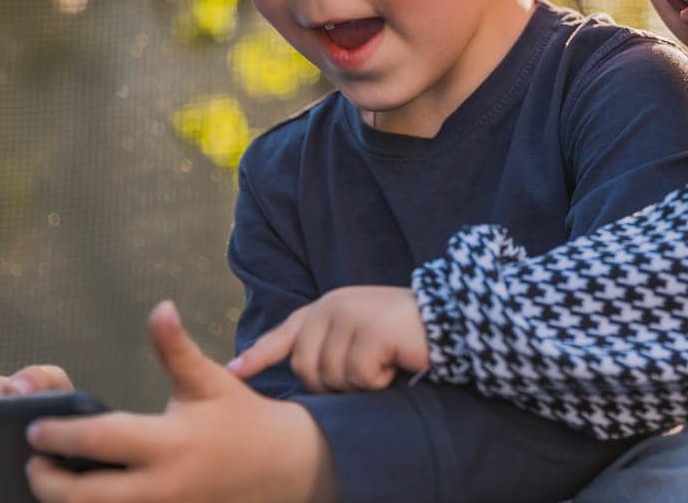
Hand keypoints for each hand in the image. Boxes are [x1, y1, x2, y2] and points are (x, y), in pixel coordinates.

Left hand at [23, 301, 335, 502]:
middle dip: (48, 483)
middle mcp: (162, 486)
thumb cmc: (238, 418)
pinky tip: (87, 494)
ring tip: (54, 483)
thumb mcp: (208, 380)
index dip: (60, 434)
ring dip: (66, 502)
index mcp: (170, 443)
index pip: (100, 440)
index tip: (36, 428)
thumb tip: (160, 307)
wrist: (280, 466)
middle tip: (34, 464)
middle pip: (84, 496)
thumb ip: (176, 349)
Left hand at [226, 285, 428, 392]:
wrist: (452, 318)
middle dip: (332, 383)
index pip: (287, 332)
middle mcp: (334, 305)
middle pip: (305, 367)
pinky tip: (396, 362)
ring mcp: (351, 315)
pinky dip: (379, 380)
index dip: (260, 354)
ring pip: (331, 376)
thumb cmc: (407, 336)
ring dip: (360, 383)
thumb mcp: (362, 334)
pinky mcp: (371, 330)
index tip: (235, 371)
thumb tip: (302, 372)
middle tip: (368, 370)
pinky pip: (358, 376)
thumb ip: (331, 343)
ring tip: (385, 362)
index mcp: (329, 306)